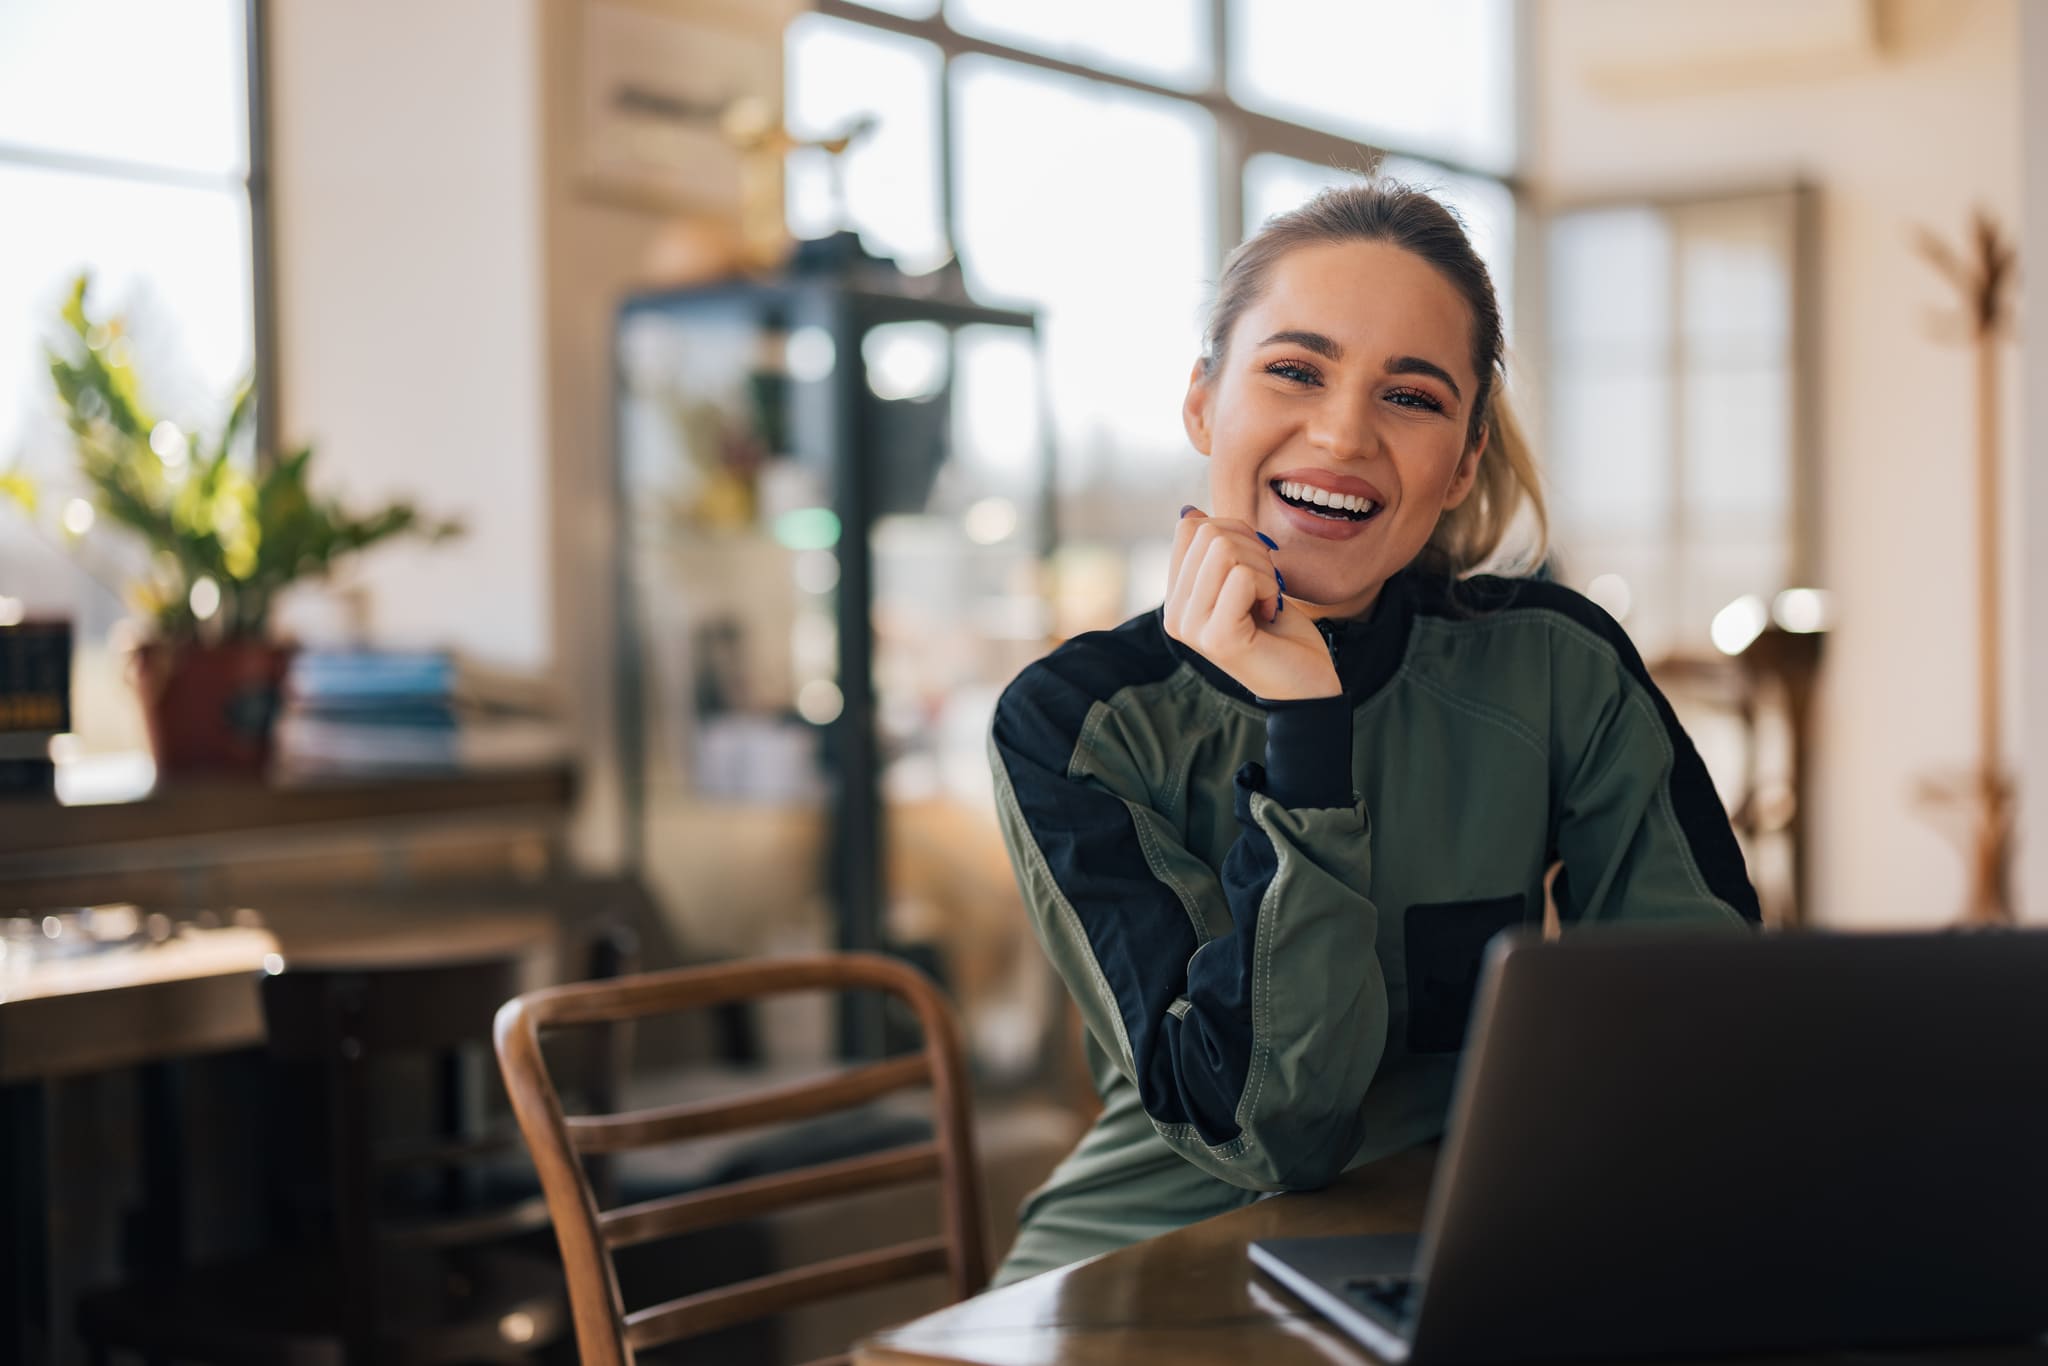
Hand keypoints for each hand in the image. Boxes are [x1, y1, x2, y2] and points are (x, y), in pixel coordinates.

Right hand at [1165, 508, 1341, 700]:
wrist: (1307, 684)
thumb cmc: (1280, 632)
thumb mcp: (1244, 581)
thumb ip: (1215, 552)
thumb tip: (1189, 512)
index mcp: (1176, 598)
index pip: (1189, 529)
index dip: (1234, 532)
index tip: (1253, 568)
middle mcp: (1174, 614)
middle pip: (1208, 533)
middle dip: (1253, 548)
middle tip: (1267, 585)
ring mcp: (1193, 628)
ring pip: (1225, 549)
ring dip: (1263, 568)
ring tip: (1267, 600)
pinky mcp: (1218, 638)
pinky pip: (1245, 577)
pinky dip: (1270, 587)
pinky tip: (1270, 612)